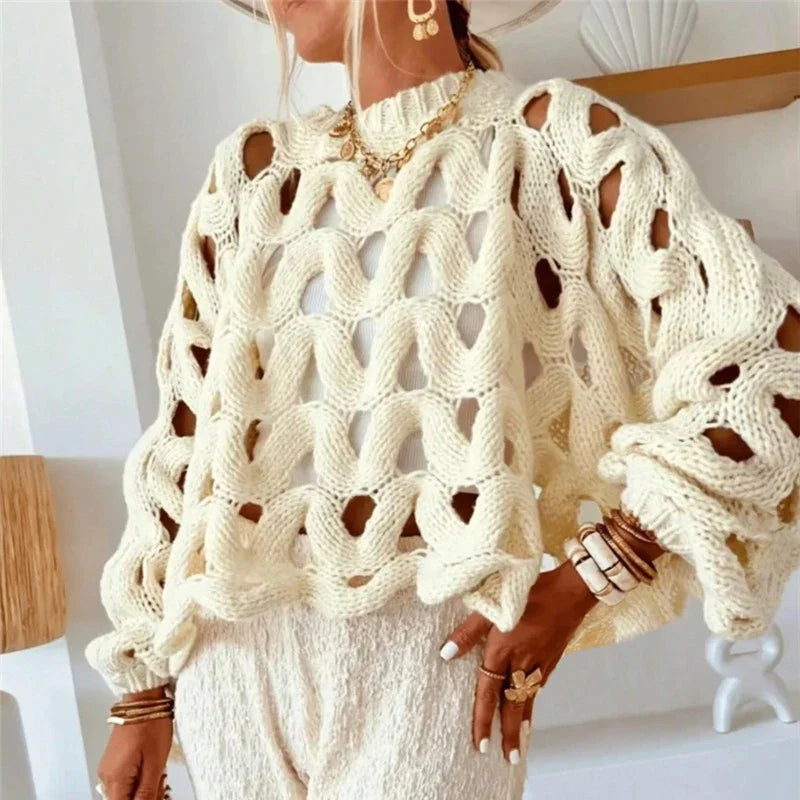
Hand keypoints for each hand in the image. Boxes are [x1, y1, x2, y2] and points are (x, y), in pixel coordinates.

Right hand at [97, 687, 171, 799]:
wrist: (144, 699)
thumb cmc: (151, 725)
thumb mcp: (156, 763)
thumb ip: (147, 792)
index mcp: (115, 779)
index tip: (155, 795)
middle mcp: (106, 776)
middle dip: (143, 797)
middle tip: (160, 785)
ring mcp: (109, 767)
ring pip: (124, 792)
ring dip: (141, 790)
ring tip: (159, 775)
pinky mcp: (114, 760)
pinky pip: (124, 780)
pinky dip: (138, 780)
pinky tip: (151, 769)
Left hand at [440, 561, 596, 763]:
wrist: (571, 590)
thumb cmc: (531, 590)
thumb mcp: (493, 605)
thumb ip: (469, 630)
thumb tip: (445, 653)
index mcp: (503, 649)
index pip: (488, 692)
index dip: (483, 718)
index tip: (479, 742)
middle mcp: (521, 661)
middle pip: (512, 704)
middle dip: (509, 733)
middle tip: (508, 758)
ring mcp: (540, 662)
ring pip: (528, 699)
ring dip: (522, 723)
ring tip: (519, 744)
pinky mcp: (552, 658)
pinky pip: (539, 687)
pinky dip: (534, 703)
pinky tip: (530, 708)